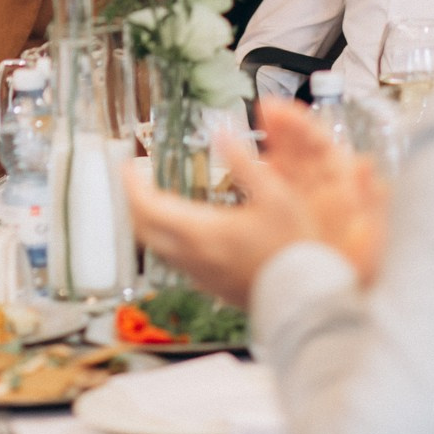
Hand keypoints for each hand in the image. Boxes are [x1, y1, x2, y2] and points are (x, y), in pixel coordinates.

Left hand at [125, 100, 387, 306]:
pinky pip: (176, 260)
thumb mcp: (275, 195)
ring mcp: (200, 275)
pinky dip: (167, 238)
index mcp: (203, 231)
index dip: (132, 185)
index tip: (128, 165)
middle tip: (135, 179)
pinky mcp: (211, 286)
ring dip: (149, 221)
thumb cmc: (294, 248)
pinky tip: (184, 226)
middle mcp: (193, 256)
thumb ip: (245, 162)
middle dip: (134, 202)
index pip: (148, 207)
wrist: (306, 301)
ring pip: (158, 246)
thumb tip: (222, 132)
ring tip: (155, 197)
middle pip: (145, 230)